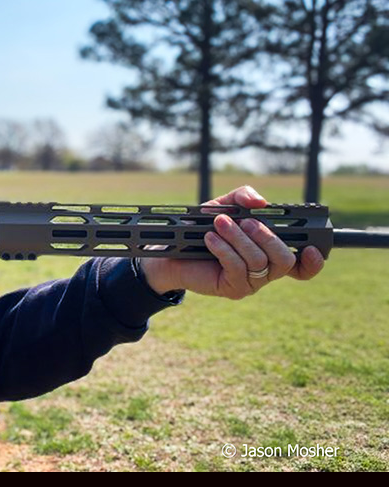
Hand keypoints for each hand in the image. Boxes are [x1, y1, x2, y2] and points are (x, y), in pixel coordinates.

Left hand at [139, 185, 324, 298]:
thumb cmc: (202, 228)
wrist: (171, 252)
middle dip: (266, 237)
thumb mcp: (223, 206)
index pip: (302, 264)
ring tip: (219, 224)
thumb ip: (242, 197)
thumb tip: (261, 202)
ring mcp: (251, 283)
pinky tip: (210, 238)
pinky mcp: (233, 289)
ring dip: (238, 239)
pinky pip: (237, 269)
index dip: (313, 261)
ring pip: (259, 262)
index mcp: (270, 251)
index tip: (311, 249)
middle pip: (284, 260)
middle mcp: (266, 270)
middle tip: (245, 222)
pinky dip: (224, 249)